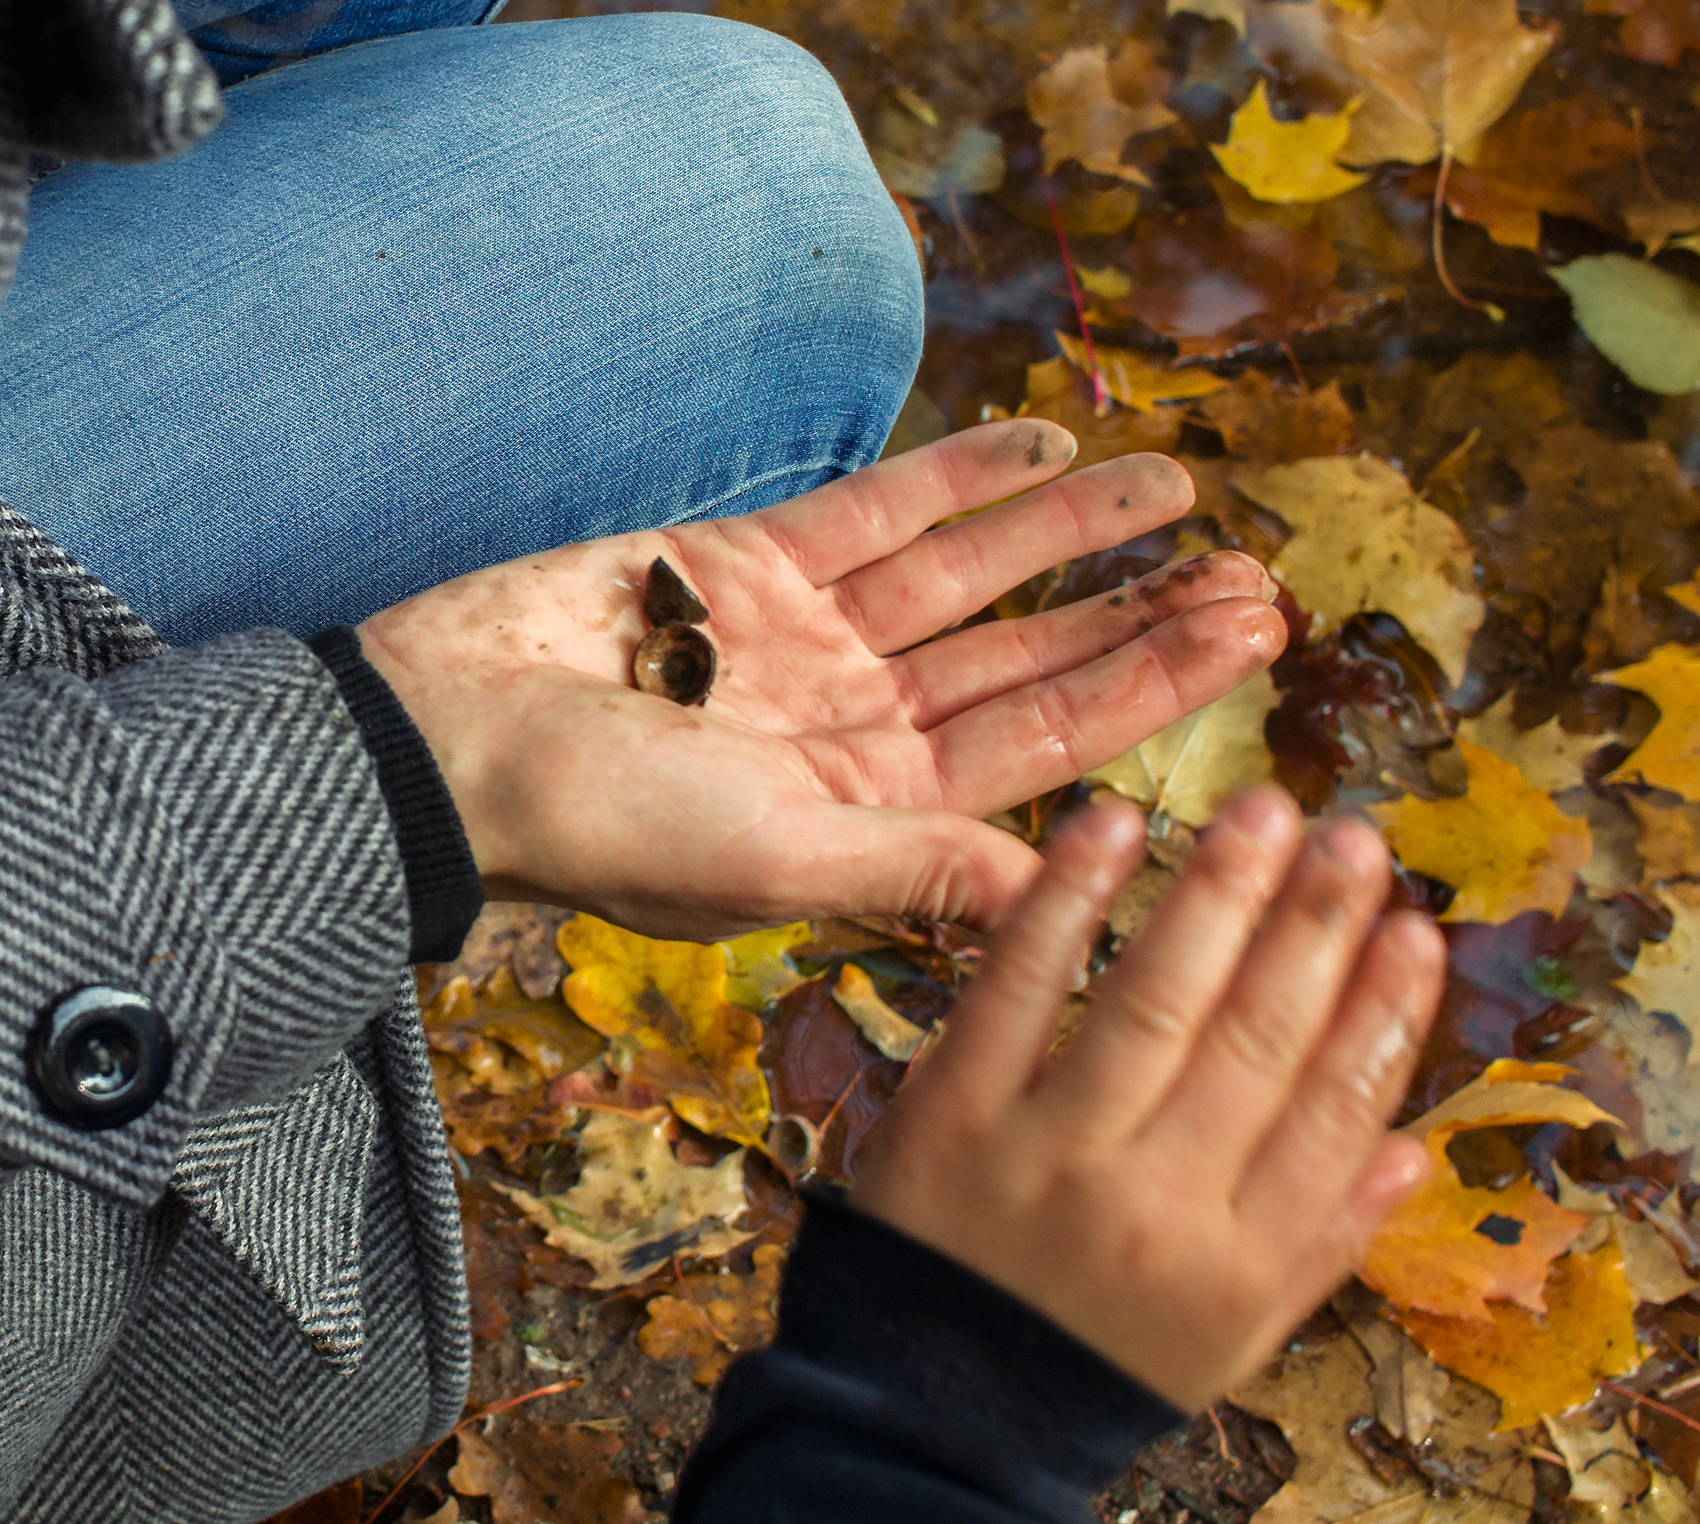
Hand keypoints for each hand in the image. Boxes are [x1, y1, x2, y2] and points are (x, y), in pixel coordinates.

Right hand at [357, 421, 1282, 938]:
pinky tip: (1047, 442)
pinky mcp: (744, 565)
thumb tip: (1065, 906)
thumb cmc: (595, 827)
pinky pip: (875, 511)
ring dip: (1070, 531)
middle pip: (1028, 660)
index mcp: (869, 813)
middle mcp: (853, 728)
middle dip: (1138, 616)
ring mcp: (804, 642)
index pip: (1043, 748)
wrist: (442, 740)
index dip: (1151, 692)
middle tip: (1257, 573)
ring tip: (1178, 487)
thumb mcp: (772, 861)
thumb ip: (919, 871)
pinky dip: (956, 476)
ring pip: (968, 576)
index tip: (1253, 643)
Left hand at [850, 790, 1446, 1411]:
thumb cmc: (1087, 1373)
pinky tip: (1113, 827)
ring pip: (1154, 1004)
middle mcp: (1156, 1206)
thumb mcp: (1225, 1342)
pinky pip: (1017, 989)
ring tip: (1264, 811)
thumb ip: (1319, 1245)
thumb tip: (1412, 1148)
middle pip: (1258, 1042)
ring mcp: (1047, 1155)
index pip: (1334, 1114)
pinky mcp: (949, 1115)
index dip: (1383, 1014)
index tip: (1418, 930)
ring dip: (1216, 896)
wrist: (918, 1426)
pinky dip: (1066, 902)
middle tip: (1353, 837)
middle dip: (1315, 928)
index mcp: (1237, 1266)